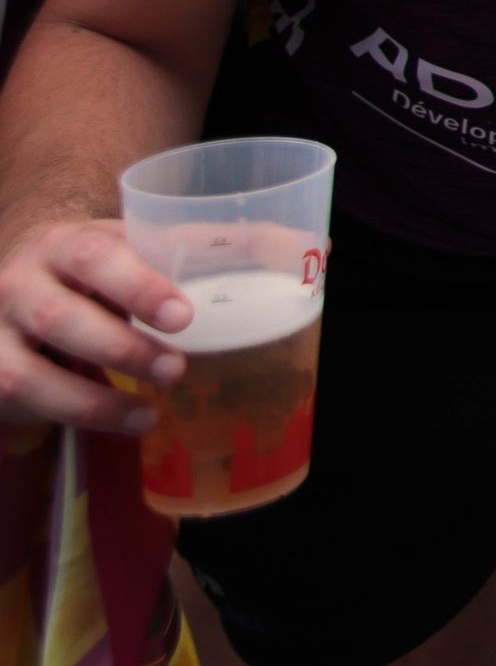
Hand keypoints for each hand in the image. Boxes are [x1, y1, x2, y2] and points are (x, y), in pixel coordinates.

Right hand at [0, 220, 190, 434]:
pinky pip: (21, 403)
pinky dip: (75, 417)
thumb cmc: (94, 270)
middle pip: (59, 318)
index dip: (138, 288)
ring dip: (93, 400)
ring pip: (28, 374)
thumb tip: (298, 246)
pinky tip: (124, 422)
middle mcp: (17, 285)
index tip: (183, 317)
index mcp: (63, 244)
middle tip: (176, 368)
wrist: (15, 285)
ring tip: (150, 412)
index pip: (96, 257)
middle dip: (120, 349)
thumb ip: (208, 248)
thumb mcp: (137, 247)